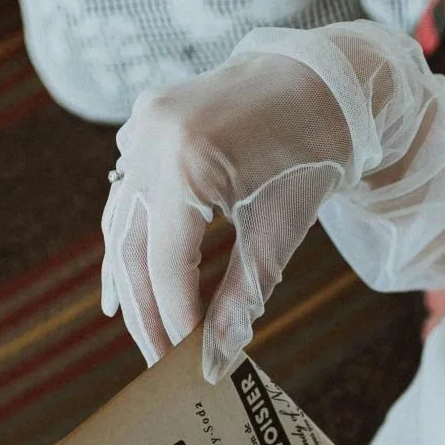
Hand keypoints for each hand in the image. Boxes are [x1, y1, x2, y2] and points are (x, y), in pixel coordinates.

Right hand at [101, 54, 352, 378]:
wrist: (324, 78)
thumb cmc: (314, 153)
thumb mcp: (281, 230)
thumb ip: (242, 297)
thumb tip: (216, 362)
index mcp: (188, 162)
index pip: (167, 266)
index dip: (173, 322)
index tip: (184, 366)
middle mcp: (153, 138)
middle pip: (132, 249)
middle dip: (145, 313)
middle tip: (157, 363)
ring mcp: (143, 124)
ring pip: (120, 220)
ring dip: (129, 280)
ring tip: (138, 331)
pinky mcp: (146, 120)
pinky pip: (126, 188)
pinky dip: (129, 235)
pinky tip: (126, 279)